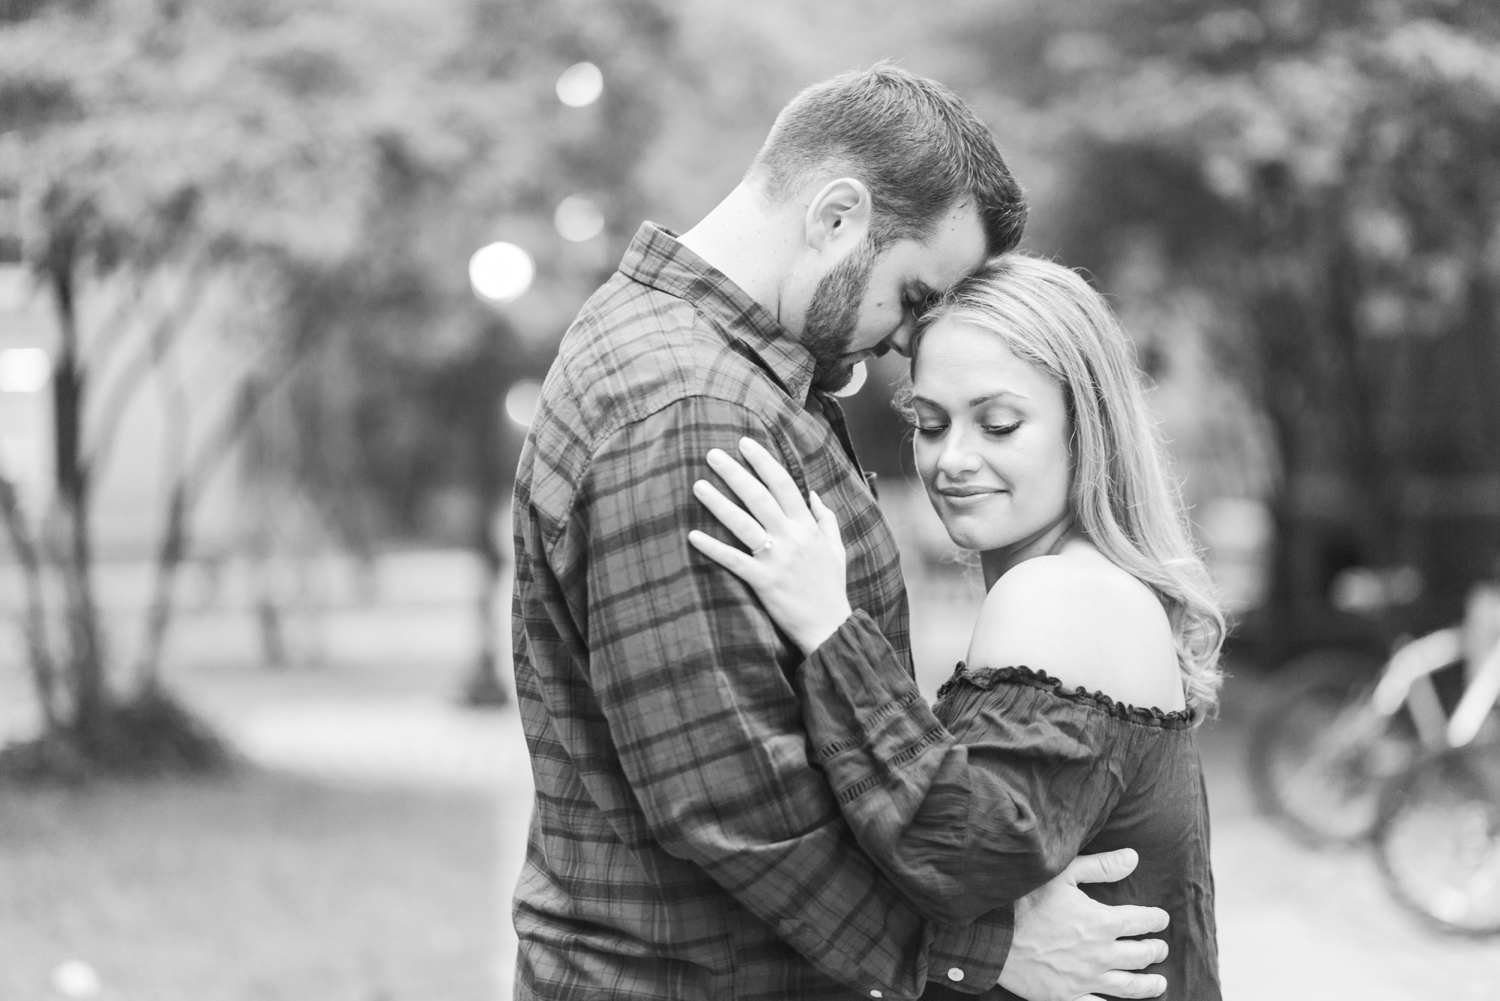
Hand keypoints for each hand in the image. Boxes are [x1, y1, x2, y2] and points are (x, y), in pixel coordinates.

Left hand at [687, 437, 852, 653]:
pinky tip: (693, 536)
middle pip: (759, 496)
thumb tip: (812, 493)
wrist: (829, 626)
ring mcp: (777, 559)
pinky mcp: (764, 582)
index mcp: (807, 526)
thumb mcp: (836, 548)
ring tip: (697, 485)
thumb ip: (825, 518)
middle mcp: (792, 537)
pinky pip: (734, 561)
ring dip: (719, 503)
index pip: (784, 484)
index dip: (763, 461)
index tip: (745, 443)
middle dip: (734, 472)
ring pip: (743, 523)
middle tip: (712, 454)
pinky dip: (713, 548)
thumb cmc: (830, 587)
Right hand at [998, 849, 1169, 1000]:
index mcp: (1103, 923)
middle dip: (1155, 950)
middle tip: (1161, 948)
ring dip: (1149, 985)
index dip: (1155, 919)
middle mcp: (1101, 955)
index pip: (1141, 921)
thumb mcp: (1064, 874)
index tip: (1161, 918)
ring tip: (1159, 983)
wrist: (994, 935)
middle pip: (1140, 955)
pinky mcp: (1067, 997)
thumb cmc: (1026, 900)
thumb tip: (1133, 858)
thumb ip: (1102, 866)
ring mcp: (1086, 980)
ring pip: (1129, 986)